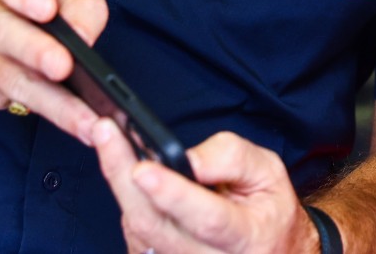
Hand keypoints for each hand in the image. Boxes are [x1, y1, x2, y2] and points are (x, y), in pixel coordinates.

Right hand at [0, 0, 107, 141]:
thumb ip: (82, 2)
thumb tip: (84, 35)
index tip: (47, 10)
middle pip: (3, 33)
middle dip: (35, 53)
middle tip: (64, 68)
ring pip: (9, 77)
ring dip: (49, 101)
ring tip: (84, 118)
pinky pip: (8, 99)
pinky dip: (45, 113)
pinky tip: (74, 122)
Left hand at [93, 121, 315, 253]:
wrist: (269, 252)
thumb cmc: (267, 209)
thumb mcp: (268, 171)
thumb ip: (231, 158)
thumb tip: (186, 158)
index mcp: (246, 236)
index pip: (207, 218)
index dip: (174, 195)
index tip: (144, 169)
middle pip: (154, 225)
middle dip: (123, 176)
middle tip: (106, 134)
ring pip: (137, 229)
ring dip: (119, 183)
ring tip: (112, 141)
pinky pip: (133, 235)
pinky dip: (126, 199)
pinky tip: (127, 174)